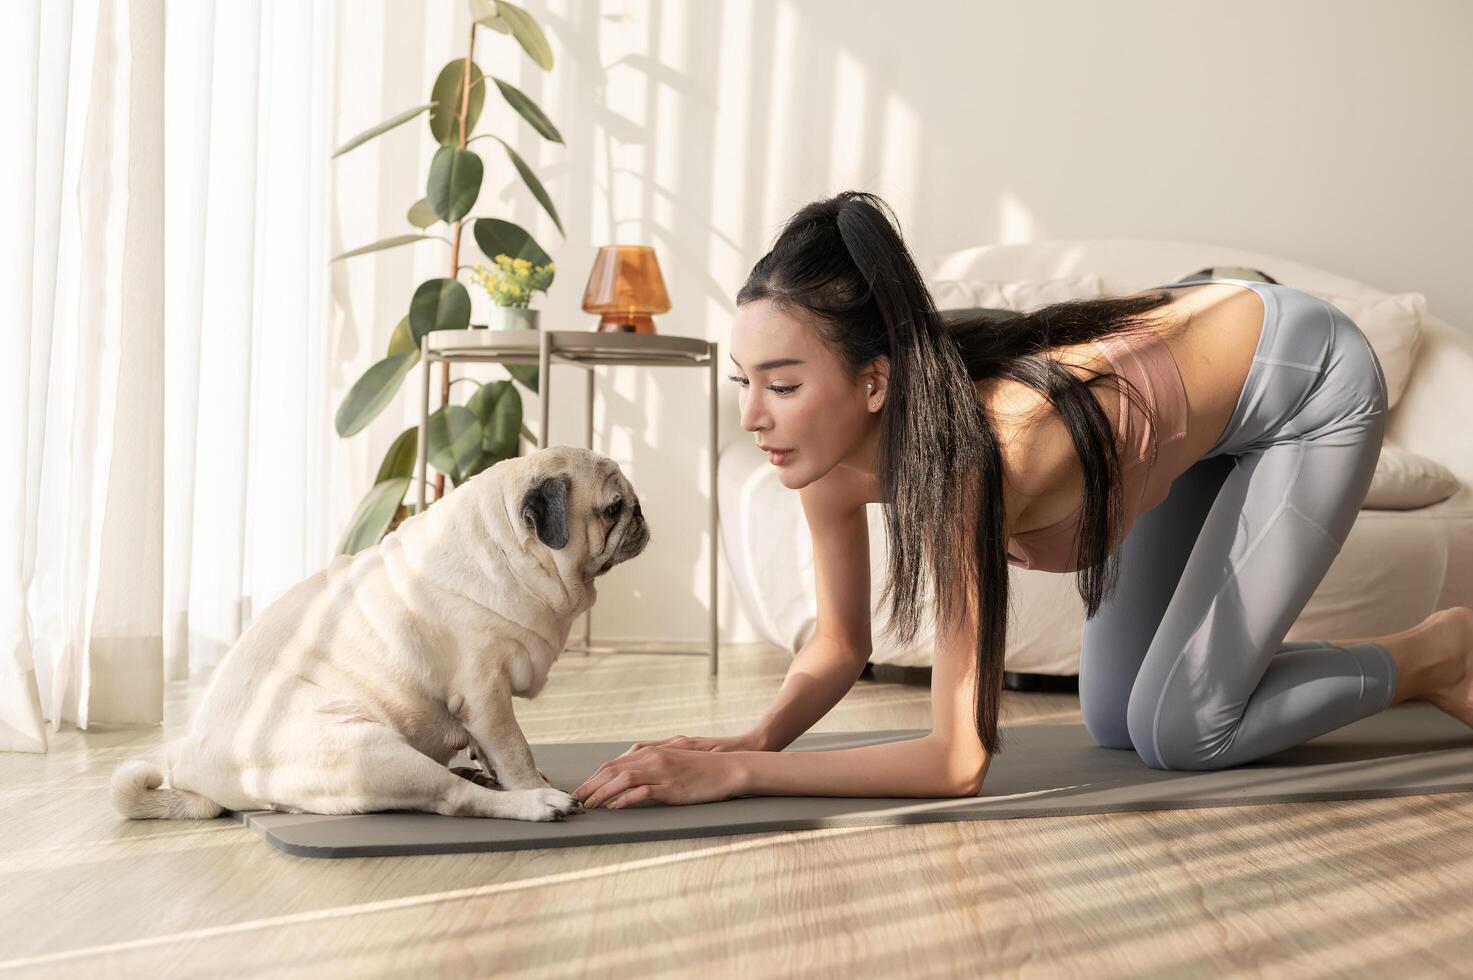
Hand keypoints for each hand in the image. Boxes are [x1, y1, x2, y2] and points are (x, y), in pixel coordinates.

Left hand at [574, 740, 751, 808]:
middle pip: (612, 770)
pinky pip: (642, 792)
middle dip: (590, 785)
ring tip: (589, 805)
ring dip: (601, 793)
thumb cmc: (701, 767)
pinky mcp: (671, 787)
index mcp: (650, 752)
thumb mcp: (672, 759)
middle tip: (575, 800)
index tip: (582, 789)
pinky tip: (615, 808)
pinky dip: (625, 800)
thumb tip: (629, 774)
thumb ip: (651, 763)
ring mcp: (661, 772)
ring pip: (622, 779)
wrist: (728, 768)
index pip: (613, 763)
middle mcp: (652, 759)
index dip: (594, 777)